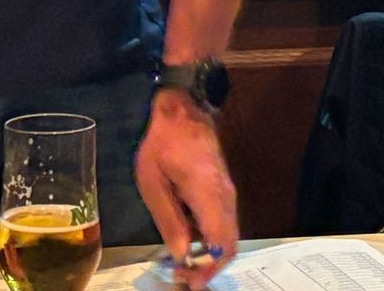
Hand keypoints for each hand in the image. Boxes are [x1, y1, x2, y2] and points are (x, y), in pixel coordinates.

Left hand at [135, 89, 238, 289]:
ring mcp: (227, 192)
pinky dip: (211, 241)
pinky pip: (224, 223)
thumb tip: (182, 254)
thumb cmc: (162, 142)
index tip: (187, 277)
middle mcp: (225, 196)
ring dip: (210, 256)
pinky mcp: (223, 190)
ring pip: (229, 235)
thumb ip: (169, 219)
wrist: (182, 109)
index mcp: (208, 194)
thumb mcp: (153, 181)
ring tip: (183, 264)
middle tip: (184, 276)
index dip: (208, 268)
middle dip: (210, 268)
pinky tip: (189, 241)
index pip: (222, 244)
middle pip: (230, 245)